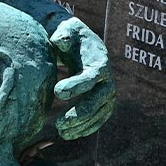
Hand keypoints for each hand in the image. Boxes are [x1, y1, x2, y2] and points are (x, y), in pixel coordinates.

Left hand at [49, 17, 115, 138]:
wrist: (82, 47)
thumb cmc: (71, 38)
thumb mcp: (67, 30)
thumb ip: (63, 35)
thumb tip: (59, 41)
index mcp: (99, 62)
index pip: (91, 76)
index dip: (76, 85)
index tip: (57, 91)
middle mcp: (108, 80)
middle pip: (97, 100)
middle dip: (79, 114)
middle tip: (59, 124)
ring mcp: (108, 95)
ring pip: (98, 114)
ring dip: (81, 126)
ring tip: (61, 132)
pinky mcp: (104, 105)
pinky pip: (98, 120)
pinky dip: (85, 129)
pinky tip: (69, 135)